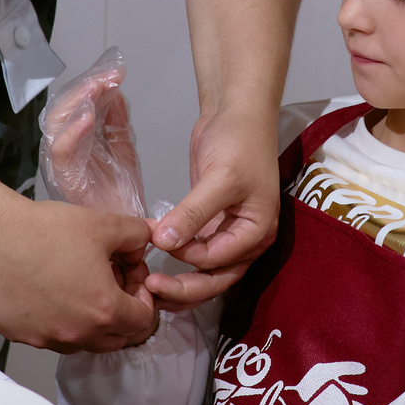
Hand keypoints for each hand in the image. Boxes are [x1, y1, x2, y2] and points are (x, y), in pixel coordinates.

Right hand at [0, 196, 157, 352]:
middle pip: (115, 338)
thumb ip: (136, 235)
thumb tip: (145, 241)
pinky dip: (57, 320)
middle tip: (109, 280)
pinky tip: (48, 289)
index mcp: (103, 311)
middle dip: (120, 312)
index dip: (144, 295)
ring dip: (89, 321)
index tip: (130, 275)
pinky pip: (49, 336)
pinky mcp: (18, 335)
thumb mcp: (103, 224)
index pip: (143, 320)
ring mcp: (44, 339)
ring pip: (81, 341)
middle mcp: (76, 334)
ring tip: (78, 284)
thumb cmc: (44, 230)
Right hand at [42, 71, 145, 216]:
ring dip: (76, 103)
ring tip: (97, 87)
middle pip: (62, 111)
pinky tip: (88, 118)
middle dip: (84, 88)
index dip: (94, 85)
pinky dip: (72, 133)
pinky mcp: (65, 184)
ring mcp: (63, 167)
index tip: (116, 71)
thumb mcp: (124, 154)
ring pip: (56, 125)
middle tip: (108, 76)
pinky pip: (62, 154)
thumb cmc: (120, 203)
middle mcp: (66, 154)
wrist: (125, 241)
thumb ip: (118, 124)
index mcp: (79, 144)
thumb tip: (115, 92)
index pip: (77, 106)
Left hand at [147, 106, 280, 300]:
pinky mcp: (211, 227)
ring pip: (205, 274)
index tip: (160, 242)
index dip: (188, 258)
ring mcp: (229, 236)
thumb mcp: (219, 178)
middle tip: (148, 288)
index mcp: (257, 232)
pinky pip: (195, 255)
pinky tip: (153, 260)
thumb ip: (193, 213)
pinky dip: (177, 261)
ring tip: (148, 288)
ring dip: (179, 284)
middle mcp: (246, 241)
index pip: (219, 261)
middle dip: (183, 289)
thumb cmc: (239, 143)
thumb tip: (163, 243)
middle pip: (215, 279)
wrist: (236, 115)